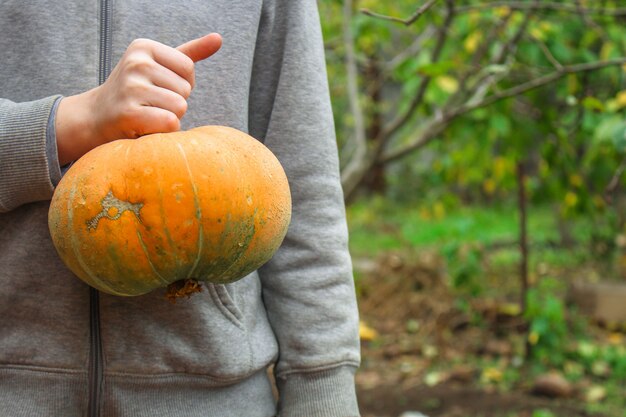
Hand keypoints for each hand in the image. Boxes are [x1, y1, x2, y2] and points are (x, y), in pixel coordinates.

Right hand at [55, 33, 221, 164]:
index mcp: (144, 47)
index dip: (182, 84)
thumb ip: (191, 53)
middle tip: (150, 104)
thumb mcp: (160, 66)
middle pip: (185, 89)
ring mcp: (131, 87)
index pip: (188, 68)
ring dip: (170, 117)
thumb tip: (219, 38)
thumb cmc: (136, 91)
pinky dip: (164, 131)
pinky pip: (170, 123)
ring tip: (148, 114)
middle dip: (174, 102)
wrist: (97, 117)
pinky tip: (145, 126)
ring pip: (180, 107)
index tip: (160, 87)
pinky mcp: (129, 113)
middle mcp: (136, 63)